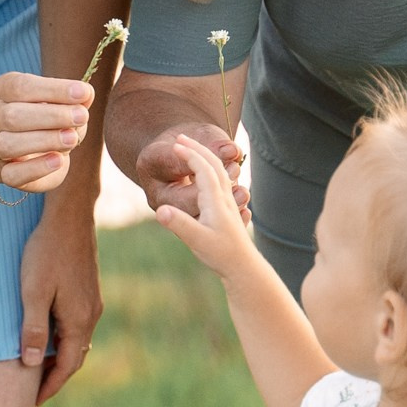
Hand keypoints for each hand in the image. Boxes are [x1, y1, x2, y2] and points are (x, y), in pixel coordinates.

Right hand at [0, 68, 93, 193]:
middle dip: (51, 116)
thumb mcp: (62, 103)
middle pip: (12, 115)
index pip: (21, 86)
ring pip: (8, 144)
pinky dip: (37, 168)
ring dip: (45, 140)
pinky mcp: (6, 173)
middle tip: (81, 116)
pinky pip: (13, 174)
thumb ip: (74, 99)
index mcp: (3, 90)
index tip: (83, 92)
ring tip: (73, 138)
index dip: (53, 89)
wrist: (31, 151)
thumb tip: (85, 94)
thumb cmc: (49, 120)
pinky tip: (59, 160)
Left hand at [19, 201, 101, 401]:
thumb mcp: (33, 292)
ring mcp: (92, 301)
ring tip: (37, 366)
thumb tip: (33, 364)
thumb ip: (33, 328)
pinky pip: (77, 324)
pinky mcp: (88, 289)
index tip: (34, 402)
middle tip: (33, 390)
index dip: (50, 386)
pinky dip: (63, 338)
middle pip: (75, 357)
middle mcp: (91, 315)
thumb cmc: (46, 252)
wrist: (69, 215)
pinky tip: (47, 334)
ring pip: (77, 340)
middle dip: (55, 375)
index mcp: (80, 320)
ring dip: (59, 356)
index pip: (68, 366)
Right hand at [154, 135, 266, 281]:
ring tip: (191, 150)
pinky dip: (212, 170)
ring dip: (205, 157)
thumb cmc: (221, 255)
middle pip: (214, 165)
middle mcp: (224, 197)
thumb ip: (179, 224)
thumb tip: (161, 210)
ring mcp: (228, 203)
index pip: (203, 169)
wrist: (244, 268)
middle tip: (180, 138)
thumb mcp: (197, 240)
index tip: (175, 144)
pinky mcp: (229, 210)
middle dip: (197, 148)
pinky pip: (222, 182)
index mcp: (215, 200)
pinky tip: (207, 174)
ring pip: (220, 172)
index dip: (190, 155)